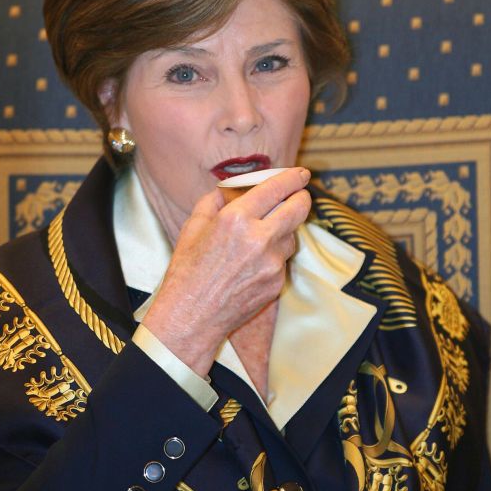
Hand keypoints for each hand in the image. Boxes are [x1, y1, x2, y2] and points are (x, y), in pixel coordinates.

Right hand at [142, 167, 311, 376]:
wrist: (192, 316)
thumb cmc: (188, 271)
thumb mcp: (193, 227)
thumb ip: (215, 201)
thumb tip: (230, 188)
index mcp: (236, 220)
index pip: (276, 189)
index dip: (293, 178)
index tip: (300, 174)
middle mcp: (259, 239)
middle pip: (299, 208)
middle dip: (302, 197)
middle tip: (298, 194)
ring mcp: (272, 264)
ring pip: (293, 236)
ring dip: (285, 230)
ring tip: (263, 236)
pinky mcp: (276, 283)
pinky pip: (284, 261)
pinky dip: (275, 256)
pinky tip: (254, 263)